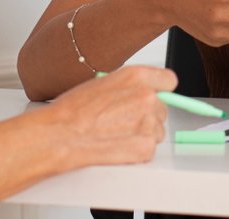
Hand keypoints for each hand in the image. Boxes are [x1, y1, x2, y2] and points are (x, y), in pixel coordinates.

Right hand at [48, 64, 174, 165]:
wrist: (60, 134)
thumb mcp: (104, 82)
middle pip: (162, 108)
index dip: (160, 90)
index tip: (155, 97)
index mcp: (137, 77)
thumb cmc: (73, 110)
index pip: (168, 80)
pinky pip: (149, 150)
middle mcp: (147, 98)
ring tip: (117, 134)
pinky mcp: (144, 147)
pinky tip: (117, 146)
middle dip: (147, 115)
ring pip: (157, 130)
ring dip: (142, 134)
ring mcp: (148, 123)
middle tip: (124, 121)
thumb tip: (140, 91)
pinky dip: (136, 151)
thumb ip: (129, 85)